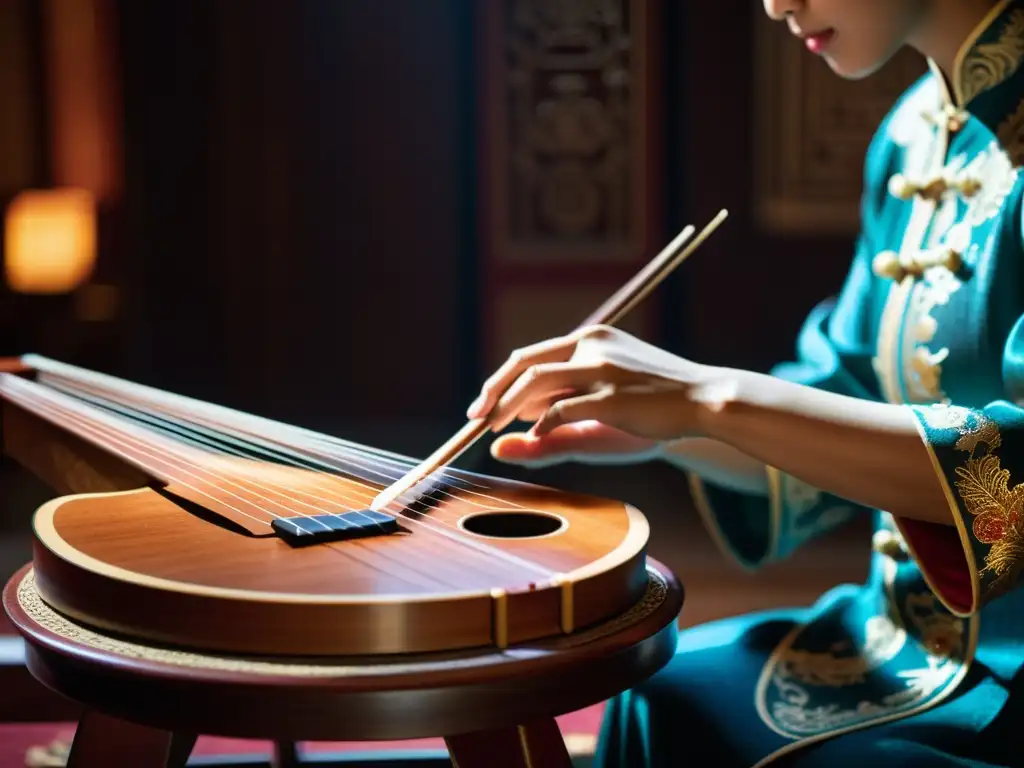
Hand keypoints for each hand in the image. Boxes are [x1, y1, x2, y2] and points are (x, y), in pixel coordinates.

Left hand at [466, 325, 724, 464]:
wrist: (705, 404)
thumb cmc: (651, 412)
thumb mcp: (595, 424)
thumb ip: (548, 436)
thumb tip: (497, 447)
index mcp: (589, 340)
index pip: (529, 356)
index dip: (500, 382)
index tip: (482, 407)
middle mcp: (591, 345)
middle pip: (524, 363)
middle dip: (493, 391)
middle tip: (474, 418)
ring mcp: (601, 367)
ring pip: (535, 381)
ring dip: (507, 406)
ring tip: (491, 427)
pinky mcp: (611, 394)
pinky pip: (562, 408)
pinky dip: (542, 424)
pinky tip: (534, 438)